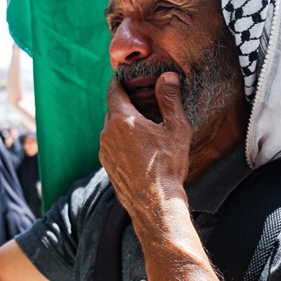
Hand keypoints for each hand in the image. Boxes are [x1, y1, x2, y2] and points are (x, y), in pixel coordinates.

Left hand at [99, 72, 190, 213]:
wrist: (155, 203)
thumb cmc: (167, 165)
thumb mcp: (175, 128)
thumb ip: (170, 99)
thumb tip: (167, 76)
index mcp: (122, 120)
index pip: (114, 91)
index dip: (118, 82)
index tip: (121, 77)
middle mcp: (107, 133)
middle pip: (112, 110)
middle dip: (123, 103)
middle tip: (138, 100)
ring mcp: (105, 151)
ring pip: (111, 129)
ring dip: (122, 124)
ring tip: (141, 126)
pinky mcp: (107, 166)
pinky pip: (112, 145)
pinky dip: (121, 141)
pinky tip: (138, 147)